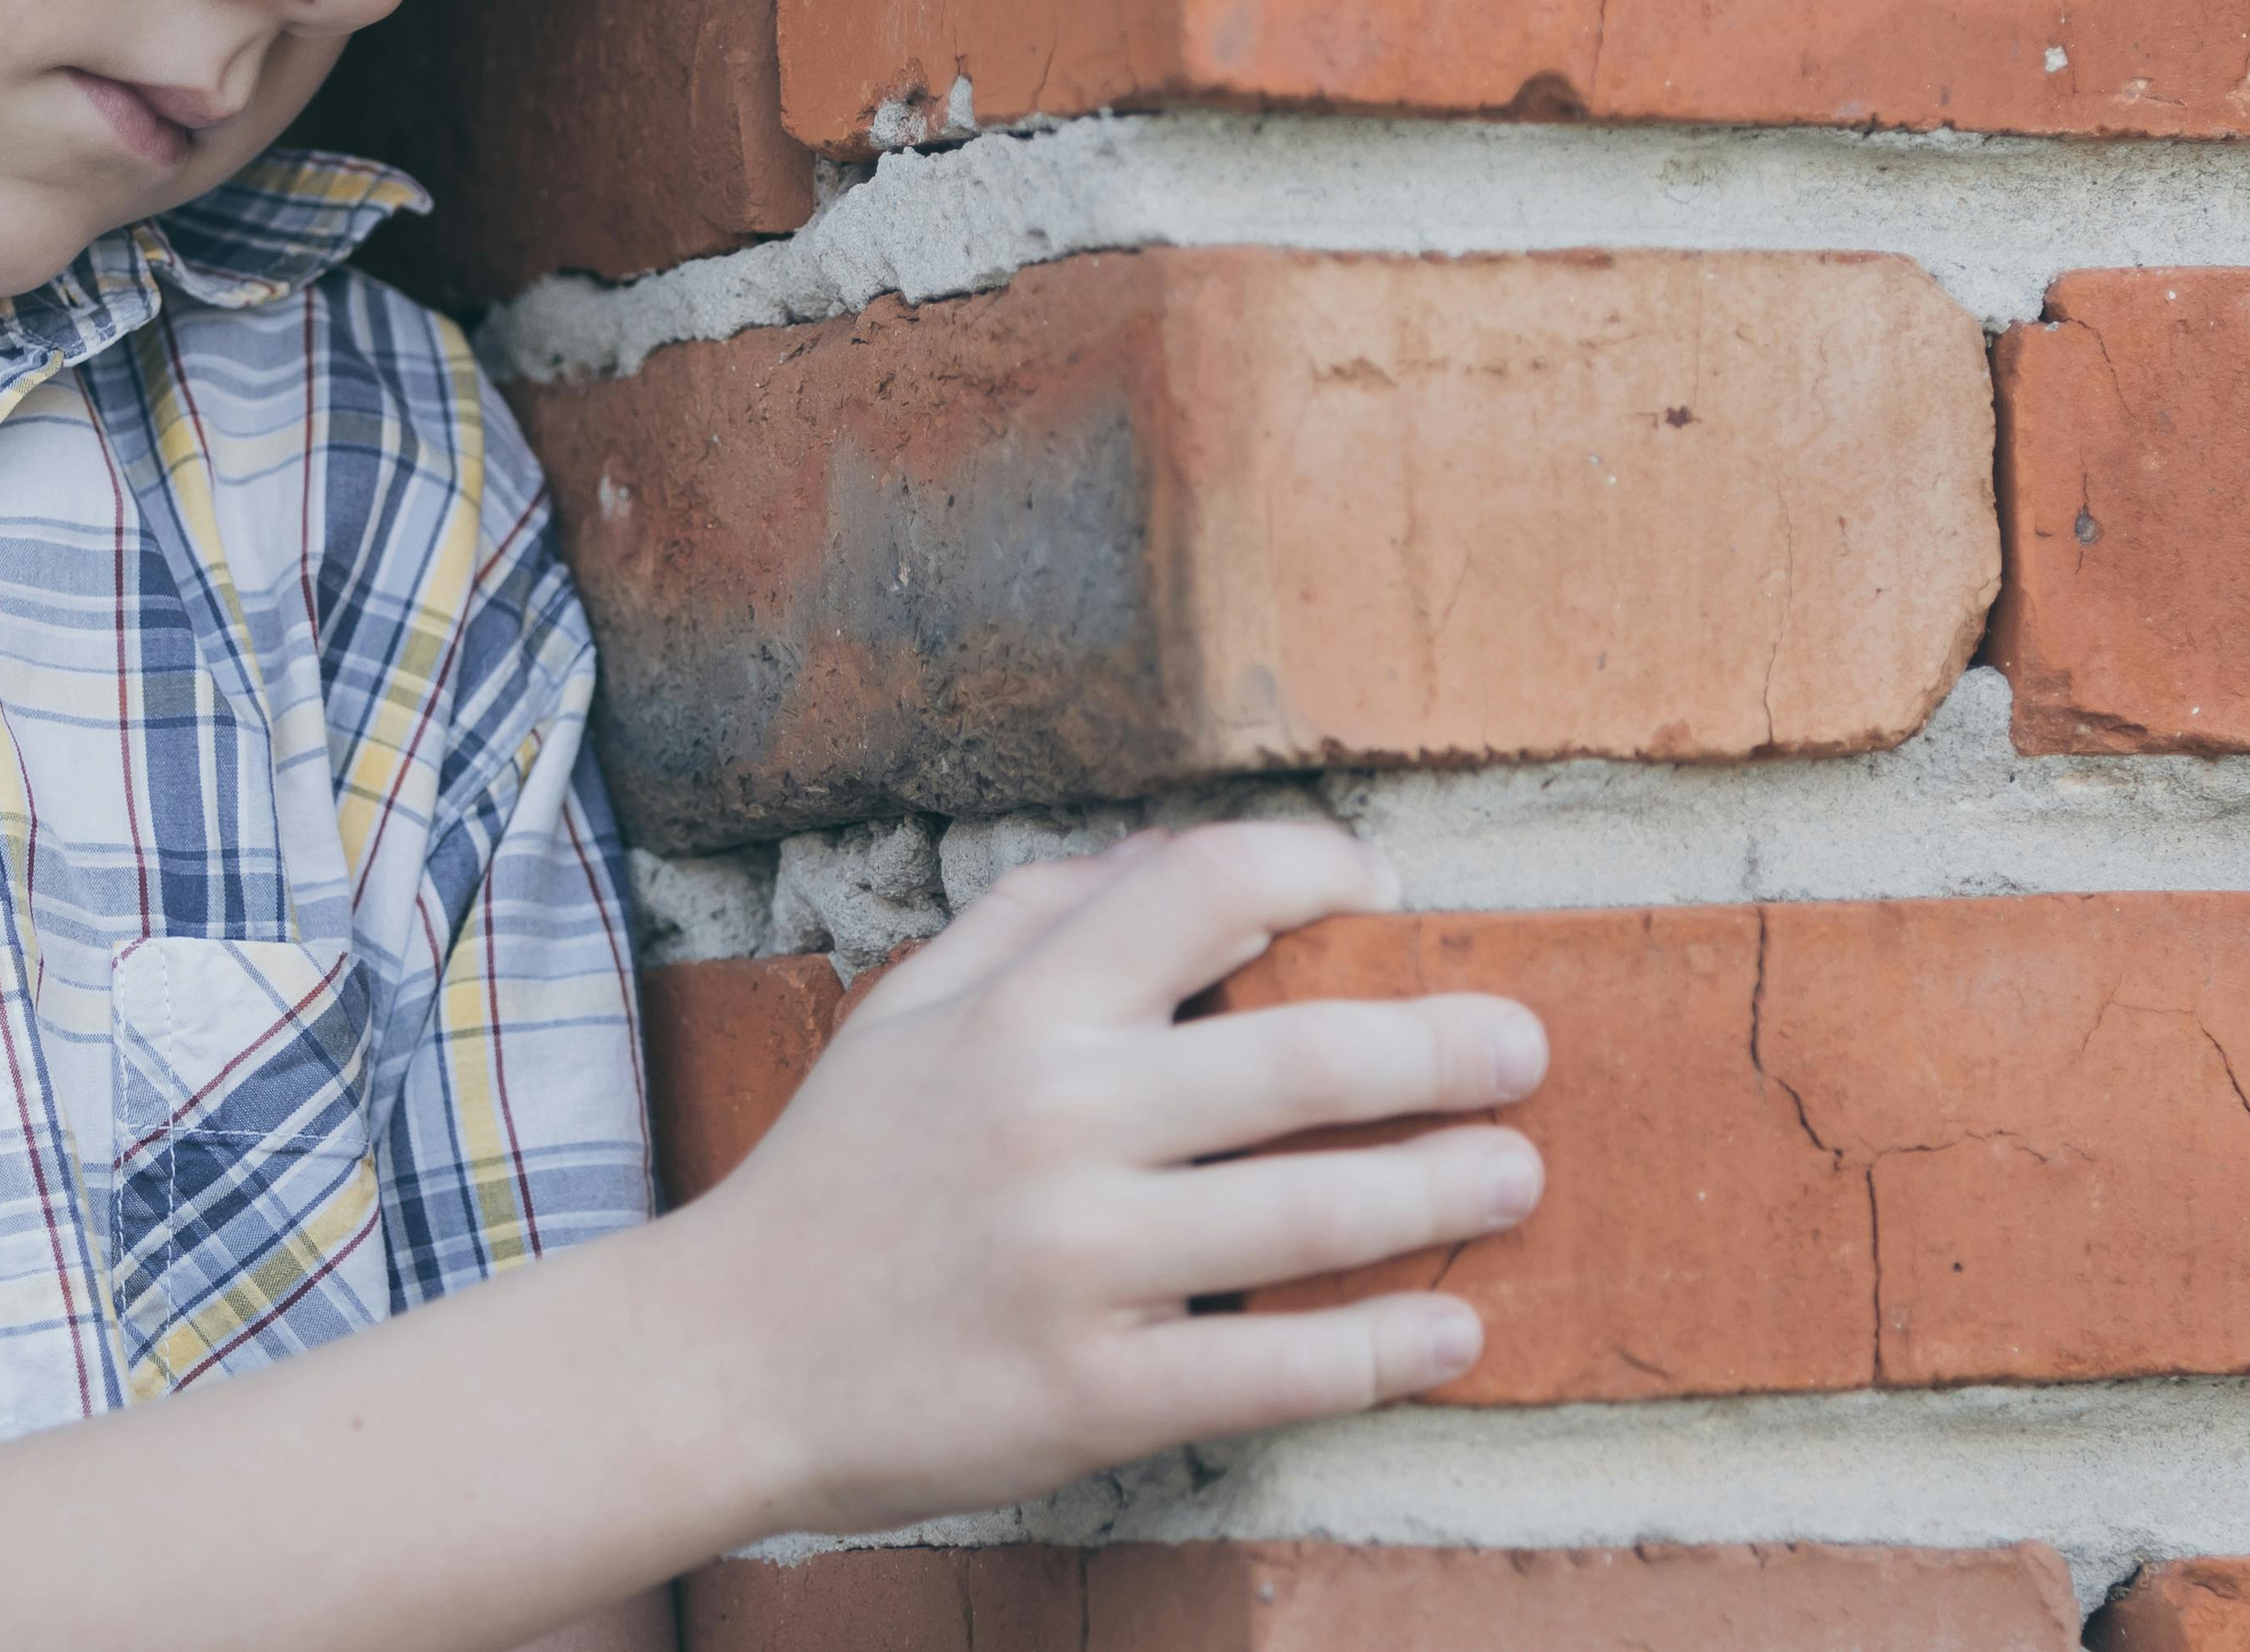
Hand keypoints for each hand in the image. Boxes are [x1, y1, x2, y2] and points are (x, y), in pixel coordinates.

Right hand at [653, 821, 1547, 1532]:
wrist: (723, 1361)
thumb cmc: (838, 1174)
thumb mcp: (908, 1010)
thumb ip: (1036, 914)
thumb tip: (1182, 854)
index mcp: (1019, 1010)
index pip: (1208, 886)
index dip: (1321, 870)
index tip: (1386, 893)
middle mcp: (1055, 1121)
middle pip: (1307, 1061)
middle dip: (1447, 1049)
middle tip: (1526, 1048)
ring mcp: (1077, 1263)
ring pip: (1313, 1216)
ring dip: (1444, 1190)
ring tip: (1516, 1174)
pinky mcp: (1092, 1395)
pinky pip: (1273, 1370)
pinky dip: (1383, 1351)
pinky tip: (1449, 1331)